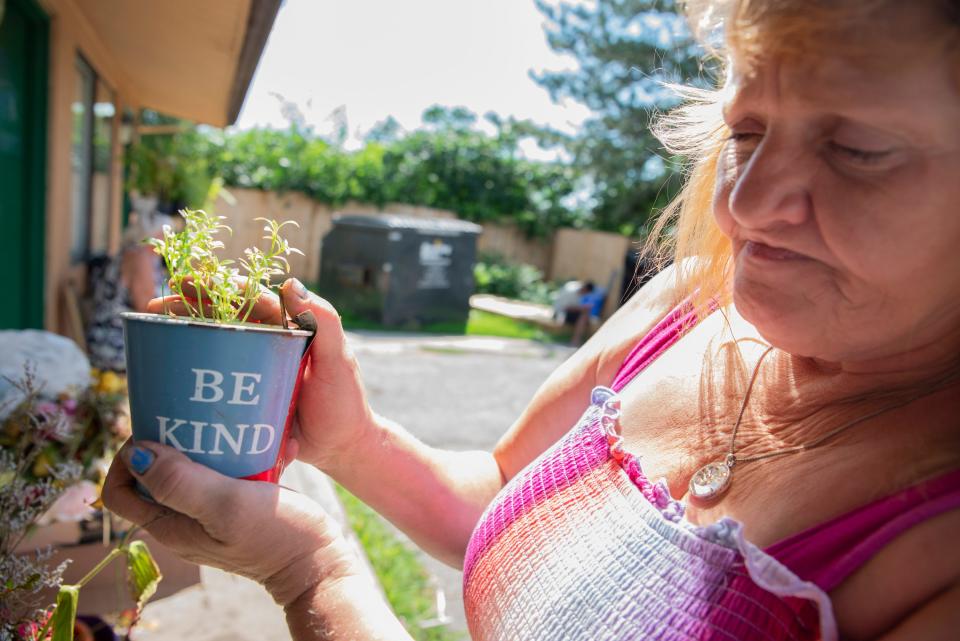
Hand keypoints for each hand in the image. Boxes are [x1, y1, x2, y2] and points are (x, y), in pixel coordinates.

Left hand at [102, 439, 360, 606]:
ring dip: (207, 442)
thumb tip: (136, 453)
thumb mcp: (226, 506)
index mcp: (169, 525)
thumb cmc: (275, 536)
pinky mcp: (236, 504)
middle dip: (169, 441)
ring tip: (232, 422)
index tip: (155, 431)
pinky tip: (262, 440)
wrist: (317, 562)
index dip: (126, 458)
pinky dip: (238, 453)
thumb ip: (180, 483)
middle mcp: (183, 520)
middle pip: (153, 474)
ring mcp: (209, 513)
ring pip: (189, 469)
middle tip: (194, 416)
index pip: (119, 491)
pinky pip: (223, 471)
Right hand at [146, 278, 378, 472]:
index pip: (249, 299)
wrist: (343, 449)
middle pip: (222, 317)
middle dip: (188, 305)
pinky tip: (163, 374)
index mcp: (288, 328)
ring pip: (212, 345)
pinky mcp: (242, 399)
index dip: (219, 287)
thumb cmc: (345, 402)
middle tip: (156, 304)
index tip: (188, 282)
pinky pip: (212, 381)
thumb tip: (291, 284)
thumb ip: (325, 321)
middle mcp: (267, 345)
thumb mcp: (339, 360)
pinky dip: (188, 373)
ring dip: (181, 334)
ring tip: (152, 329)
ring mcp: (252, 372)